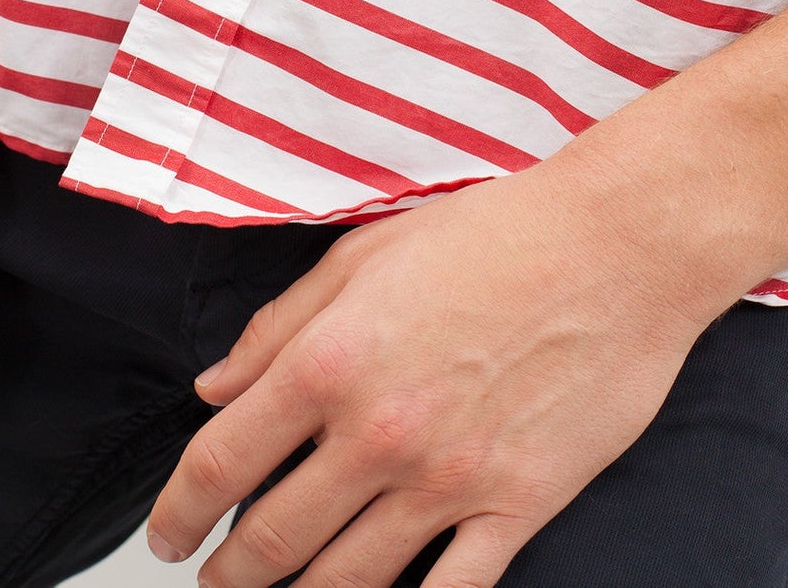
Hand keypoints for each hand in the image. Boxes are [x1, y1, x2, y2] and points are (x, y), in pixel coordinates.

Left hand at [144, 127, 743, 587]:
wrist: (619, 247)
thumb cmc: (495, 235)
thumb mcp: (364, 256)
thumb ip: (279, 327)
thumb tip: (215, 388)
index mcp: (328, 363)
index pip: (219, 464)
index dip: (177, 514)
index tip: (168, 536)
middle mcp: (377, 433)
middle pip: (271, 539)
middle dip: (230, 575)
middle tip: (217, 580)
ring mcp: (449, 480)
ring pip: (347, 582)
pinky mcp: (518, 506)